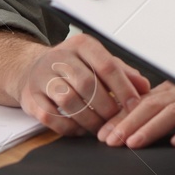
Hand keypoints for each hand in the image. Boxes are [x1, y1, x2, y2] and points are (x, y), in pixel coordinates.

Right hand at [13, 33, 151, 136]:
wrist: (30, 68)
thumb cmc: (71, 66)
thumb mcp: (97, 61)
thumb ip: (122, 72)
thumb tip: (145, 87)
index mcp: (81, 45)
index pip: (106, 65)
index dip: (123, 87)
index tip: (135, 105)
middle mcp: (59, 57)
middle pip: (87, 84)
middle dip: (106, 106)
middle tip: (117, 121)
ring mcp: (41, 77)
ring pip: (68, 100)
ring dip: (89, 119)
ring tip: (101, 128)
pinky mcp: (29, 97)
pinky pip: (50, 116)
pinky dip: (68, 127)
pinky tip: (80, 130)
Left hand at [98, 80, 174, 147]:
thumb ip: (162, 111)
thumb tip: (132, 127)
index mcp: (174, 90)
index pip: (142, 103)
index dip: (121, 117)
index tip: (102, 133)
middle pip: (153, 106)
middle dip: (128, 123)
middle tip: (110, 140)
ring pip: (174, 112)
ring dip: (151, 128)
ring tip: (134, 142)